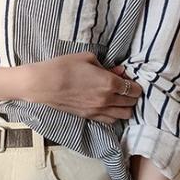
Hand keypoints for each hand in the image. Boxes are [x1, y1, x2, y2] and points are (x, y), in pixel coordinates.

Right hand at [21, 52, 142, 123]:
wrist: (43, 84)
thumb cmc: (64, 66)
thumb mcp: (88, 58)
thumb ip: (107, 66)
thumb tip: (119, 71)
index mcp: (109, 83)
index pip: (133, 89)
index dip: (135, 84)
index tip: (130, 80)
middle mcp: (107, 100)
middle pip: (131, 103)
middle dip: (132, 96)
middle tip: (127, 88)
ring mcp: (98, 110)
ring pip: (124, 115)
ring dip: (125, 107)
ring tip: (119, 99)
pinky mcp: (89, 116)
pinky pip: (110, 120)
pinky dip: (114, 115)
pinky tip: (109, 107)